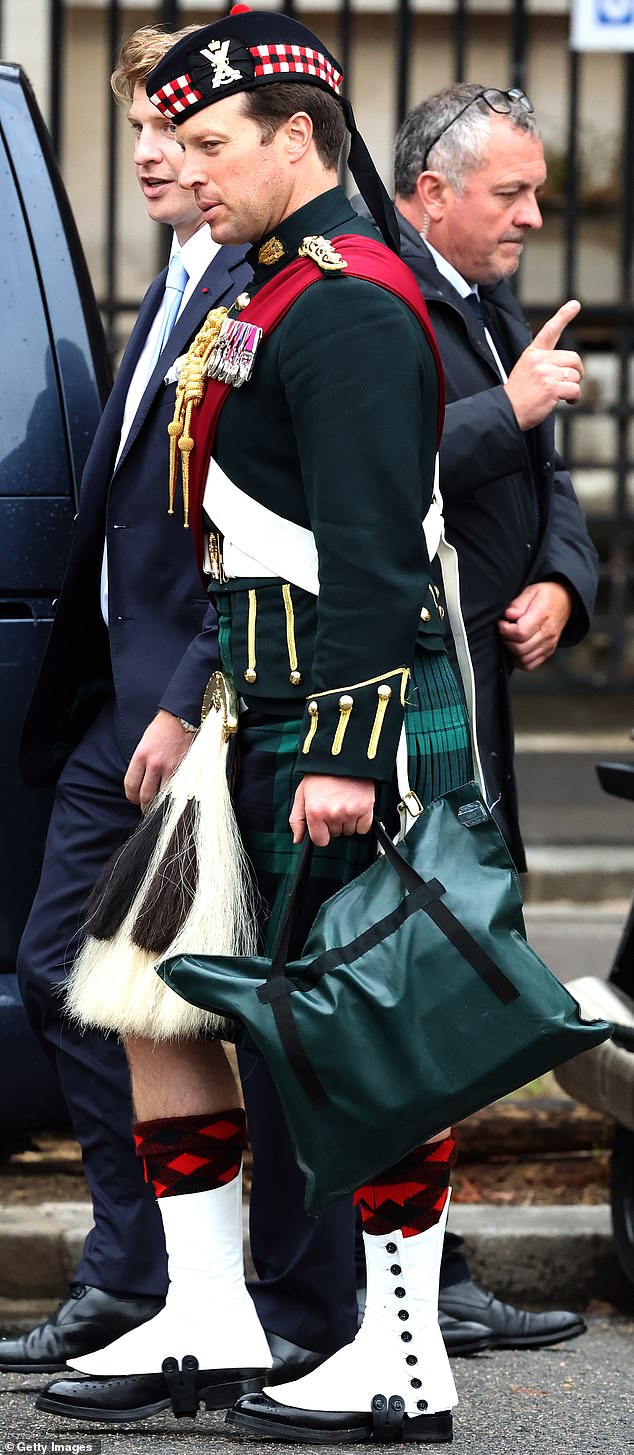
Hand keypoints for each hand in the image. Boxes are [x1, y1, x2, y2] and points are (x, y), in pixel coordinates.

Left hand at [124, 709, 193, 810]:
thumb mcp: (144, 743)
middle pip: (144, 795)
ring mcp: (169, 768)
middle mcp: (153, 764)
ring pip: (160, 797)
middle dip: (143, 804)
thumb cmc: (162, 729)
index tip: (133, 799)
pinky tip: (170, 801)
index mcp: (140, 756)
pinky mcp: (183, 771)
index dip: (131, 796)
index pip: (130, 784)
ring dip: (157, 805)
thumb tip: (140, 781)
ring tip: (158, 807)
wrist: (181, 719)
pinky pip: (175, 792)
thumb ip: (141, 762)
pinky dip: (171, 799)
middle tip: (144, 806)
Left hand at [290, 775, 374, 846]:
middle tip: (333, 804)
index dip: (320, 832)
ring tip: (344, 802)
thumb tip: (298, 839)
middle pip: (335, 834)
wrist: (343, 757)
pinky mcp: (366, 808)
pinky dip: (360, 821)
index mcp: (315, 811)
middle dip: (333, 823)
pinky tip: (354, 806)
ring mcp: (350, 811)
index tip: (322, 822)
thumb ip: (297, 819)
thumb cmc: (321, 774)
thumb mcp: (302, 794)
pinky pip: (363, 828)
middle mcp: (333, 813)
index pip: (320, 840)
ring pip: (349, 831)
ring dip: (347, 821)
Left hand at [497, 581, 572, 670]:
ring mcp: (548, 645)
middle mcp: (547, 634)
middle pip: (520, 648)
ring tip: (510, 639)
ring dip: (511, 651)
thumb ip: (518, 604)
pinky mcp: (547, 652)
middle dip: (506, 640)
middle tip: (505, 631)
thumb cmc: (546, 596)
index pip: (520, 632)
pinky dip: (519, 660)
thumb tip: (508, 615)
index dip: (505, 629)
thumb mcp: (530, 591)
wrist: (565, 600)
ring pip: (523, 659)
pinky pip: (529, 665)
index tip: (502, 622)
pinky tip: (516, 649)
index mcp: (542, 617)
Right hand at [504, 300, 582, 430]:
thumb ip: (544, 363)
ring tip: (562, 394)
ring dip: (573, 387)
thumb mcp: (526, 370)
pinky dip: (574, 397)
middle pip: (573, 359)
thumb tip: (569, 367)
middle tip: (570, 382)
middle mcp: (539, 360)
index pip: (550, 330)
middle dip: (577, 372)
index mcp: (532, 353)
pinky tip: (566, 400)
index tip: (574, 305)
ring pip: (575, 376)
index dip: (563, 316)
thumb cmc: (518, 395)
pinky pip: (575, 390)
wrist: (506, 412)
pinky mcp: (551, 388)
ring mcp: (545, 374)